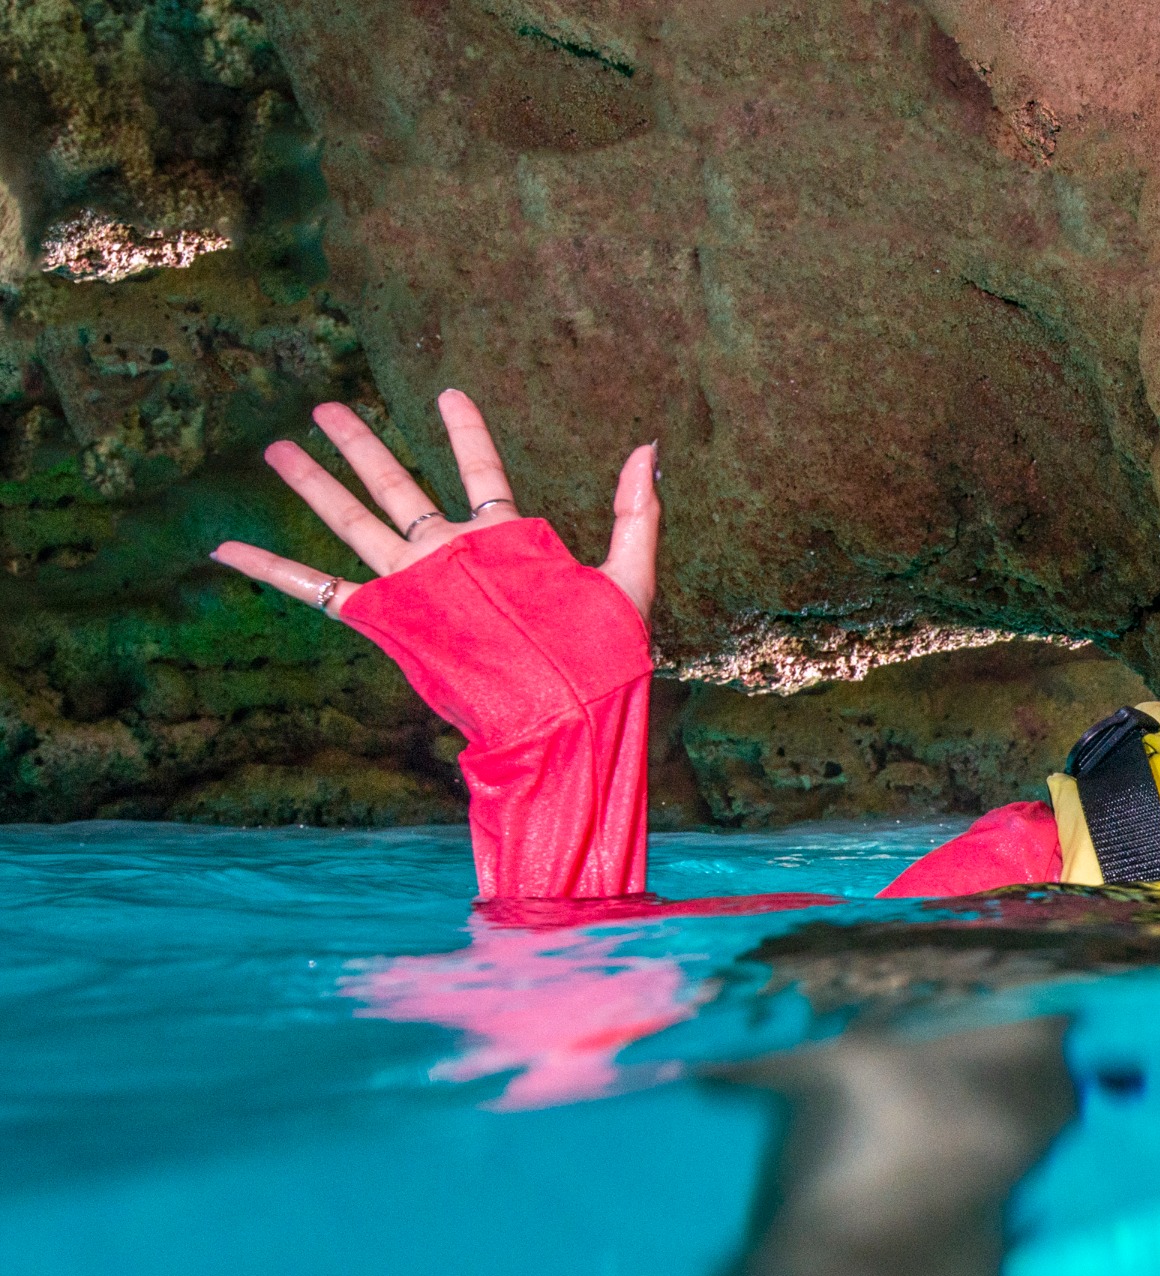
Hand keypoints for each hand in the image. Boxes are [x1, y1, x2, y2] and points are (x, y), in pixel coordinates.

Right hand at [212, 388, 659, 620]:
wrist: (564, 716)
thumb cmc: (601, 658)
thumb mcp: (630, 577)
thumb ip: (636, 512)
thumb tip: (648, 444)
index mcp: (504, 543)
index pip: (482, 473)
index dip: (466, 433)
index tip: (448, 392)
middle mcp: (451, 556)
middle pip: (399, 486)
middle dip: (363, 445)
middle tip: (325, 405)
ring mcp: (416, 585)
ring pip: (355, 521)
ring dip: (316, 485)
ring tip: (278, 446)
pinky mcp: (388, 619)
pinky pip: (320, 588)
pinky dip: (273, 570)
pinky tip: (228, 549)